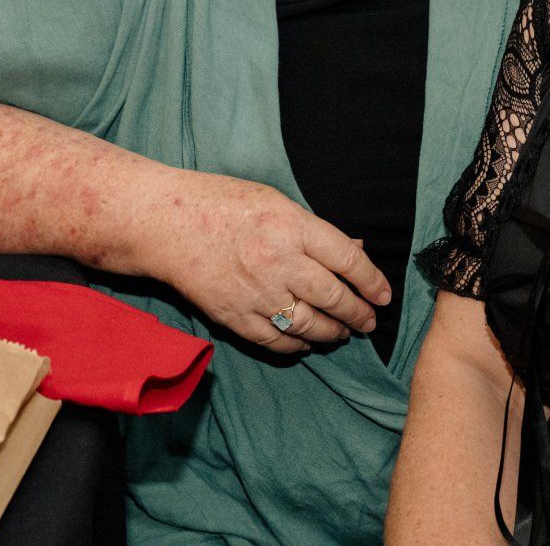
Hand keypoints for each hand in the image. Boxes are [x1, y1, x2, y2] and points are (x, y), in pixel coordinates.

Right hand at [142, 171, 390, 353]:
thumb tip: (355, 252)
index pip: (348, 261)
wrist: (166, 222)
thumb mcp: (277, 202)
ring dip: (333, 333)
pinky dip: (297, 346)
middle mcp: (279, 262)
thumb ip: (316, 231)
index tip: (384, 296)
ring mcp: (256, 293)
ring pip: (309, 325)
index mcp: (293, 227)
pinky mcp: (234, 316)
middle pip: (334, 298)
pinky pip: (276, 342)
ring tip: (343, 333)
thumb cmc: (223, 204)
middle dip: (358, 314)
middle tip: (368, 322)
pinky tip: (307, 343)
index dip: (372, 282)